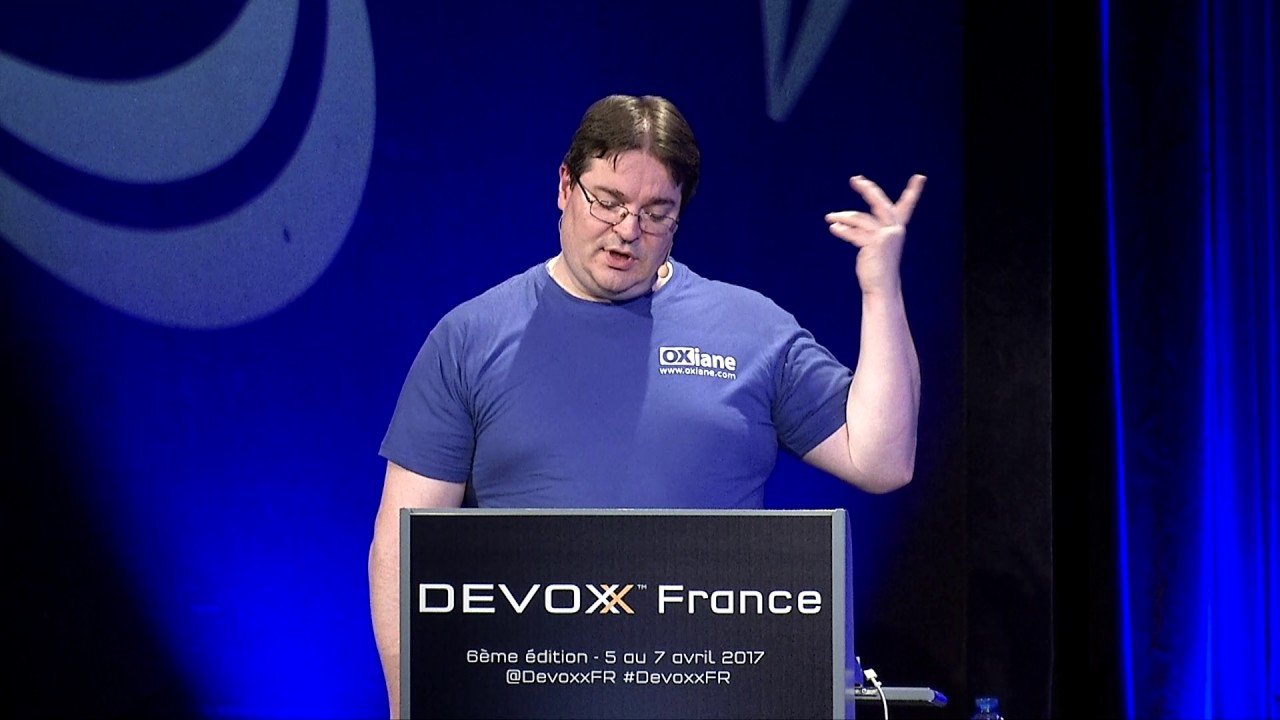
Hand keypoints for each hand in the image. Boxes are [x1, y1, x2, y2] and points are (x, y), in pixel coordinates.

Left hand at [825, 174, 925, 295]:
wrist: (882, 288)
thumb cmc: (877, 269)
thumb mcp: (875, 246)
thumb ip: (868, 230)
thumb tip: (843, 221)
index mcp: (897, 229)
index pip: (906, 206)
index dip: (913, 191)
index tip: (920, 177)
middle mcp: (894, 230)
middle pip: (880, 203)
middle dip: (867, 190)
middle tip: (856, 179)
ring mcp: (885, 236)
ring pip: (860, 219)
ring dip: (843, 217)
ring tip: (829, 217)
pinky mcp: (874, 243)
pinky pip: (855, 232)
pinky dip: (842, 230)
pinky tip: (833, 228)